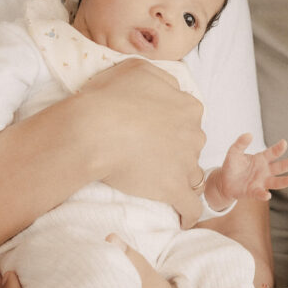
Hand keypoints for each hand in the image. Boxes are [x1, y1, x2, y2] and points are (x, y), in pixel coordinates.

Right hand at [77, 60, 205, 227]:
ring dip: (179, 180)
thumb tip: (171, 89)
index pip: (189, 120)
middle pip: (192, 147)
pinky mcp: (174, 190)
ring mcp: (186, 163)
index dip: (173, 128)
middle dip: (177, 152)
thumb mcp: (139, 70)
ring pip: (192, 175)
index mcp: (188, 107)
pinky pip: (192, 208)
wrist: (94, 130)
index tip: (156, 135)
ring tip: (157, 184)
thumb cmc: (109, 97)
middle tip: (151, 157)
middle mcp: (193, 134)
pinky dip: (188, 214)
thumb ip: (163, 79)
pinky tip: (181, 217)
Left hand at [215, 134, 287, 204]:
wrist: (225, 182)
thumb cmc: (232, 166)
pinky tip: (267, 194)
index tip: (284, 143)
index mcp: (261, 159)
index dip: (278, 148)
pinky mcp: (253, 192)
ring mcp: (261, 182)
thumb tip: (249, 134)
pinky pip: (260, 194)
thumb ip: (240, 143)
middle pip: (280, 167)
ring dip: (285, 181)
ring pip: (276, 182)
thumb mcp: (234, 152)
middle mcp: (265, 171)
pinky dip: (264, 195)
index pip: (273, 153)